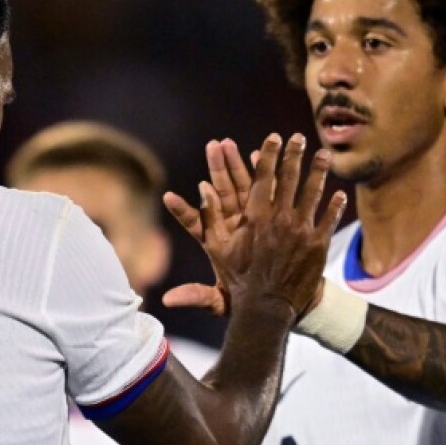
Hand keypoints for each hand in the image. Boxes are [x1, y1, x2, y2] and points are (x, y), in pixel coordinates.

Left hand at [163, 139, 252, 315]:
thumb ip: (198, 296)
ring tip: (226, 144)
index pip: (195, 225)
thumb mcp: (221, 301)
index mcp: (214, 244)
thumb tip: (169, 301)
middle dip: (215, 170)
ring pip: (240, 187)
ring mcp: (249, 218)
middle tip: (210, 147)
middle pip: (219, 194)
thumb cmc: (246, 299)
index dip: (182, 211)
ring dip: (235, 165)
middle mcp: (230, 226)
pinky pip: (264, 191)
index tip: (168, 197)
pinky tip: (258, 155)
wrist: (277, 297)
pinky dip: (261, 174)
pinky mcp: (268, 217)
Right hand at [165, 134, 346, 322]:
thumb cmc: (239, 280)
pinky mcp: (318, 245)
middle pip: (290, 178)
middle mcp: (280, 219)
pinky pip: (329, 218)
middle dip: (294, 155)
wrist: (267, 309)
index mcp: (256, 217)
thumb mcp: (217, 249)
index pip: (263, 177)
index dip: (269, 155)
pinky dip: (335, 205)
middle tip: (298, 137)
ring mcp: (302, 231)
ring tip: (323, 154)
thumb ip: (207, 217)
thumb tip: (202, 187)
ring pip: (313, 193)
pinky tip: (339, 193)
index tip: (274, 137)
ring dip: (319, 171)